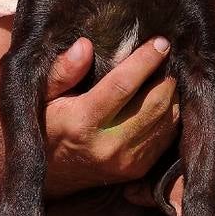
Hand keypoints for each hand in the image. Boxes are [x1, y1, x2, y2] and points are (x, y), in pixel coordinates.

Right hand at [43, 36, 179, 194]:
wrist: (49, 173)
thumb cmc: (45, 125)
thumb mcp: (42, 95)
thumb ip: (62, 71)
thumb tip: (85, 45)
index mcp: (82, 121)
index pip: (122, 85)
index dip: (145, 61)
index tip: (160, 42)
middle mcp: (107, 144)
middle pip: (153, 104)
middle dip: (165, 76)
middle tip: (167, 55)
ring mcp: (125, 161)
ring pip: (166, 121)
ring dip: (172, 95)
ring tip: (166, 73)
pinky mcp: (137, 169)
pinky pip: (166, 138)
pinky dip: (171, 115)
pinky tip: (164, 98)